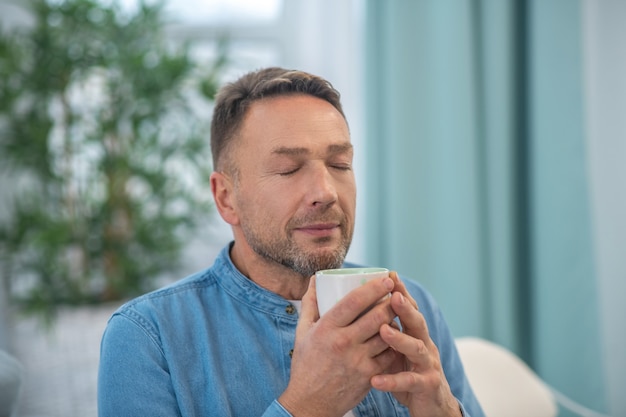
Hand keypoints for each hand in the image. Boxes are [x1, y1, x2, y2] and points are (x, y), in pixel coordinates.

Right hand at [278, 275, 396, 416]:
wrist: (310, 403)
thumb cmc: (306, 364)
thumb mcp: (303, 332)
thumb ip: (310, 304)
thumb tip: (315, 280)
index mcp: (327, 328)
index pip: (355, 301)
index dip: (374, 287)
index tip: (386, 280)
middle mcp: (343, 342)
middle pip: (377, 315)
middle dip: (391, 301)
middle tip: (396, 294)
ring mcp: (358, 360)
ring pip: (387, 334)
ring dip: (394, 322)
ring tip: (396, 314)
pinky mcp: (369, 375)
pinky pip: (389, 354)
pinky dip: (394, 344)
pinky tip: (394, 337)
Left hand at [370, 272, 461, 416]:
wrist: (432, 408)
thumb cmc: (407, 374)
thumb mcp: (396, 351)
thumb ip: (383, 333)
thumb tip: (356, 311)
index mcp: (415, 334)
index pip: (409, 309)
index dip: (402, 292)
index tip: (390, 274)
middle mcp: (425, 345)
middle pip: (417, 322)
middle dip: (406, 308)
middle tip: (393, 295)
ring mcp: (428, 365)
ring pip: (417, 349)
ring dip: (400, 339)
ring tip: (383, 331)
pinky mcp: (427, 386)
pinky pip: (410, 382)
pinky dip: (393, 380)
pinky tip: (376, 379)